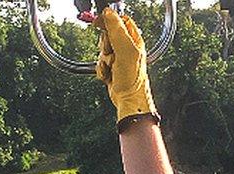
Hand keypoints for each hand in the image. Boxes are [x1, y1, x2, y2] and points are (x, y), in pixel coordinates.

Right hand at [93, 8, 156, 125]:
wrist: (128, 99)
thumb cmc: (133, 78)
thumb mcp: (125, 49)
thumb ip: (116, 30)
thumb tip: (109, 13)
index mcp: (134, 39)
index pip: (120, 20)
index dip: (109, 20)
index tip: (100, 23)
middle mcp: (127, 47)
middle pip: (107, 35)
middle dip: (105, 45)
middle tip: (112, 54)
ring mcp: (118, 58)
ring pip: (101, 50)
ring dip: (103, 60)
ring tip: (112, 67)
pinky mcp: (111, 68)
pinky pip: (99, 63)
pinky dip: (101, 70)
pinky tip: (109, 75)